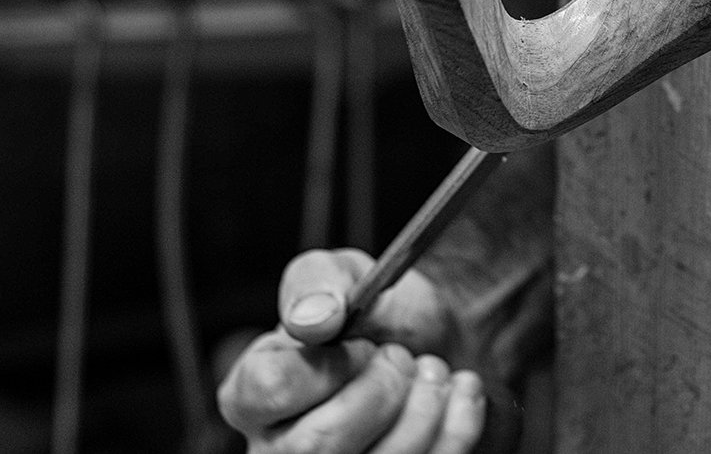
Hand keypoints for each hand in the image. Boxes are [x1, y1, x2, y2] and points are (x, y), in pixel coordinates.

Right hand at [217, 248, 487, 452]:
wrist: (428, 342)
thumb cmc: (370, 314)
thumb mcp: (340, 273)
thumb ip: (316, 282)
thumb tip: (314, 319)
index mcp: (251, 395)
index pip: (271, 391)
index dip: (327, 366)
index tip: (362, 344)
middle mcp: (277, 451)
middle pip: (321, 444)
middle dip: (381, 391)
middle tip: (402, 356)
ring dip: (423, 411)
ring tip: (432, 371)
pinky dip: (455, 429)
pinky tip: (460, 392)